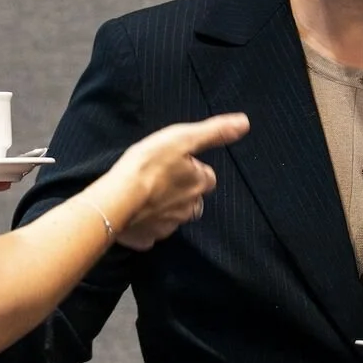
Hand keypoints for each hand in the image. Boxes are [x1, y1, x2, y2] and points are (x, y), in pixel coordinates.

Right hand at [106, 113, 249, 249]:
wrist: (117, 198)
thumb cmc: (149, 164)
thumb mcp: (182, 138)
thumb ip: (214, 132)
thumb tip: (245, 123)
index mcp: (199, 184)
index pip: (207, 177)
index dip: (194, 169)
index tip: (178, 163)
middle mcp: (189, 208)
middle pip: (193, 200)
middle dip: (183, 192)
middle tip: (162, 180)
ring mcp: (168, 226)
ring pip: (174, 217)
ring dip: (166, 208)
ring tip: (148, 196)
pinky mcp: (147, 238)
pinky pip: (151, 232)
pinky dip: (147, 225)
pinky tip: (136, 214)